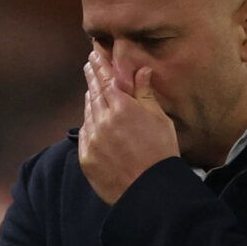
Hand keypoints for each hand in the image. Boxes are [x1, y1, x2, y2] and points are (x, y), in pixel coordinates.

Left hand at [79, 51, 178, 204]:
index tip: (95, 54)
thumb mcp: (160, 120)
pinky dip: (88, 122)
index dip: (101, 66)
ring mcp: (92, 140)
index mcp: (123, 108)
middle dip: (92, 77)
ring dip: (90, 98)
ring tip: (91, 88)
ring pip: (89, 112)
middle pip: (95, 93)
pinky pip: (85, 134)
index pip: (107, 80)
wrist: (150, 191)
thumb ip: (145, 94)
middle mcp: (103, 120)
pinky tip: (91, 117)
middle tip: (89, 63)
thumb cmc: (161, 154)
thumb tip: (142, 70)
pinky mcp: (87, 158)